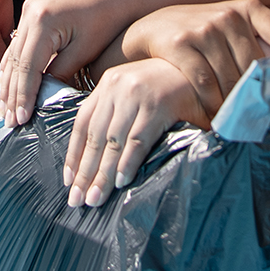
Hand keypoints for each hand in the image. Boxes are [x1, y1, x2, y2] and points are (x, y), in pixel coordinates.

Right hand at [0, 0, 122, 127]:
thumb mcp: (84, 52)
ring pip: (12, 55)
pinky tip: (9, 86)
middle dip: (12, 95)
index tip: (22, 119)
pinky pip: (17, 46)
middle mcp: (30, 12)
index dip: (24, 96)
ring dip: (9, 84)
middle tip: (10, 121)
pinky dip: (13, 67)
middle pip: (16, 62)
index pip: (28, 67)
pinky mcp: (30, 13)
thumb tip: (42, 97)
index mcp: (43, 20)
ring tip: (6, 110)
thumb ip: (60, 73)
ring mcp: (28, 11)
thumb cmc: (106, 22)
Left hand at [64, 58, 204, 207]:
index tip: (69, 180)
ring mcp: (137, 95)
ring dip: (102, 174)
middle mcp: (117, 87)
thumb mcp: (134, 92)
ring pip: (113, 142)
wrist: (199, 70)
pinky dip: (127, 163)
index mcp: (107, 83)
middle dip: (85, 172)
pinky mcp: (158, 106)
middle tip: (78, 200)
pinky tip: (121, 182)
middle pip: (94, 136)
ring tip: (95, 198)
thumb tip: (96, 156)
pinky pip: (137, 140)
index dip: (74, 154)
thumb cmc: (166, 85)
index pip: (82, 123)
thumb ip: (115, 113)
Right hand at [119, 0, 269, 114]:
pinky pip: (204, 83)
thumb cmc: (200, 32)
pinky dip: (211, 105)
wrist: (150, 26)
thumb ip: (257, 41)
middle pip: (255, 66)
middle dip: (256, 96)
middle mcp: (228, 16)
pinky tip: (213, 117)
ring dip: (232, 106)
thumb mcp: (230, 24)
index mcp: (248, 8)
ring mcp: (203, 29)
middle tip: (260, 117)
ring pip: (230, 79)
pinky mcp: (179, 44)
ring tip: (236, 122)